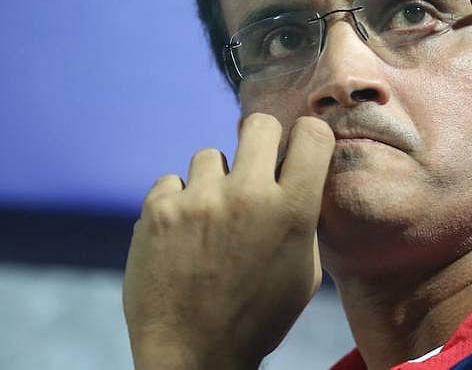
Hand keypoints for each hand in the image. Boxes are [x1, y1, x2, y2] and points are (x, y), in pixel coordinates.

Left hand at [122, 114, 334, 369]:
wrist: (193, 354)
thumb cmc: (258, 316)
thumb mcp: (305, 272)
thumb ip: (303, 218)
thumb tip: (300, 176)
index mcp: (293, 211)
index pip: (312, 134)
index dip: (306, 136)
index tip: (298, 148)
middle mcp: (249, 195)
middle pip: (259, 124)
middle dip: (260, 140)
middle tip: (254, 166)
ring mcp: (200, 199)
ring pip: (210, 155)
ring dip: (213, 181)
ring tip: (210, 219)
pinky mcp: (159, 209)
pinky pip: (172, 182)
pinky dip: (177, 203)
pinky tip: (181, 235)